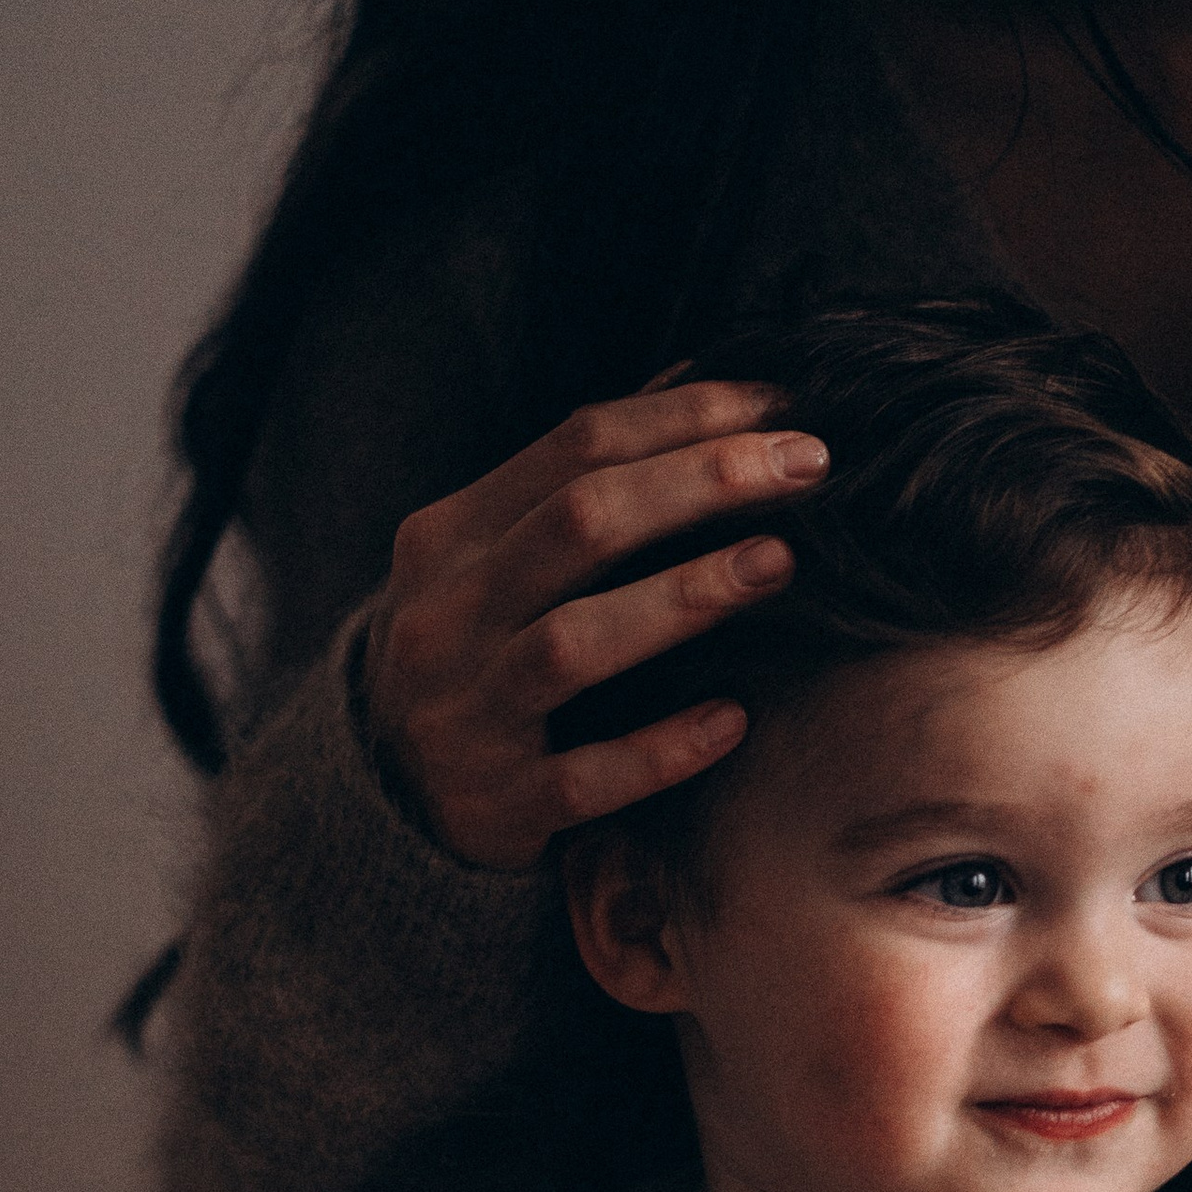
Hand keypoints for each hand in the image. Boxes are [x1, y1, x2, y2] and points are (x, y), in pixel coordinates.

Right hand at [363, 382, 830, 868]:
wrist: (383, 797)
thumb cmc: (475, 656)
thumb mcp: (493, 560)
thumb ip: (576, 484)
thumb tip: (692, 385)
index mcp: (451, 537)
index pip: (575, 447)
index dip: (684, 419)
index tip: (782, 411)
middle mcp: (448, 615)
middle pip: (580, 523)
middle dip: (701, 484)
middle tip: (808, 467)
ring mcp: (466, 714)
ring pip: (574, 642)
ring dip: (683, 597)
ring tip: (778, 564)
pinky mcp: (495, 806)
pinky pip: (586, 777)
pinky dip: (660, 748)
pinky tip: (732, 720)